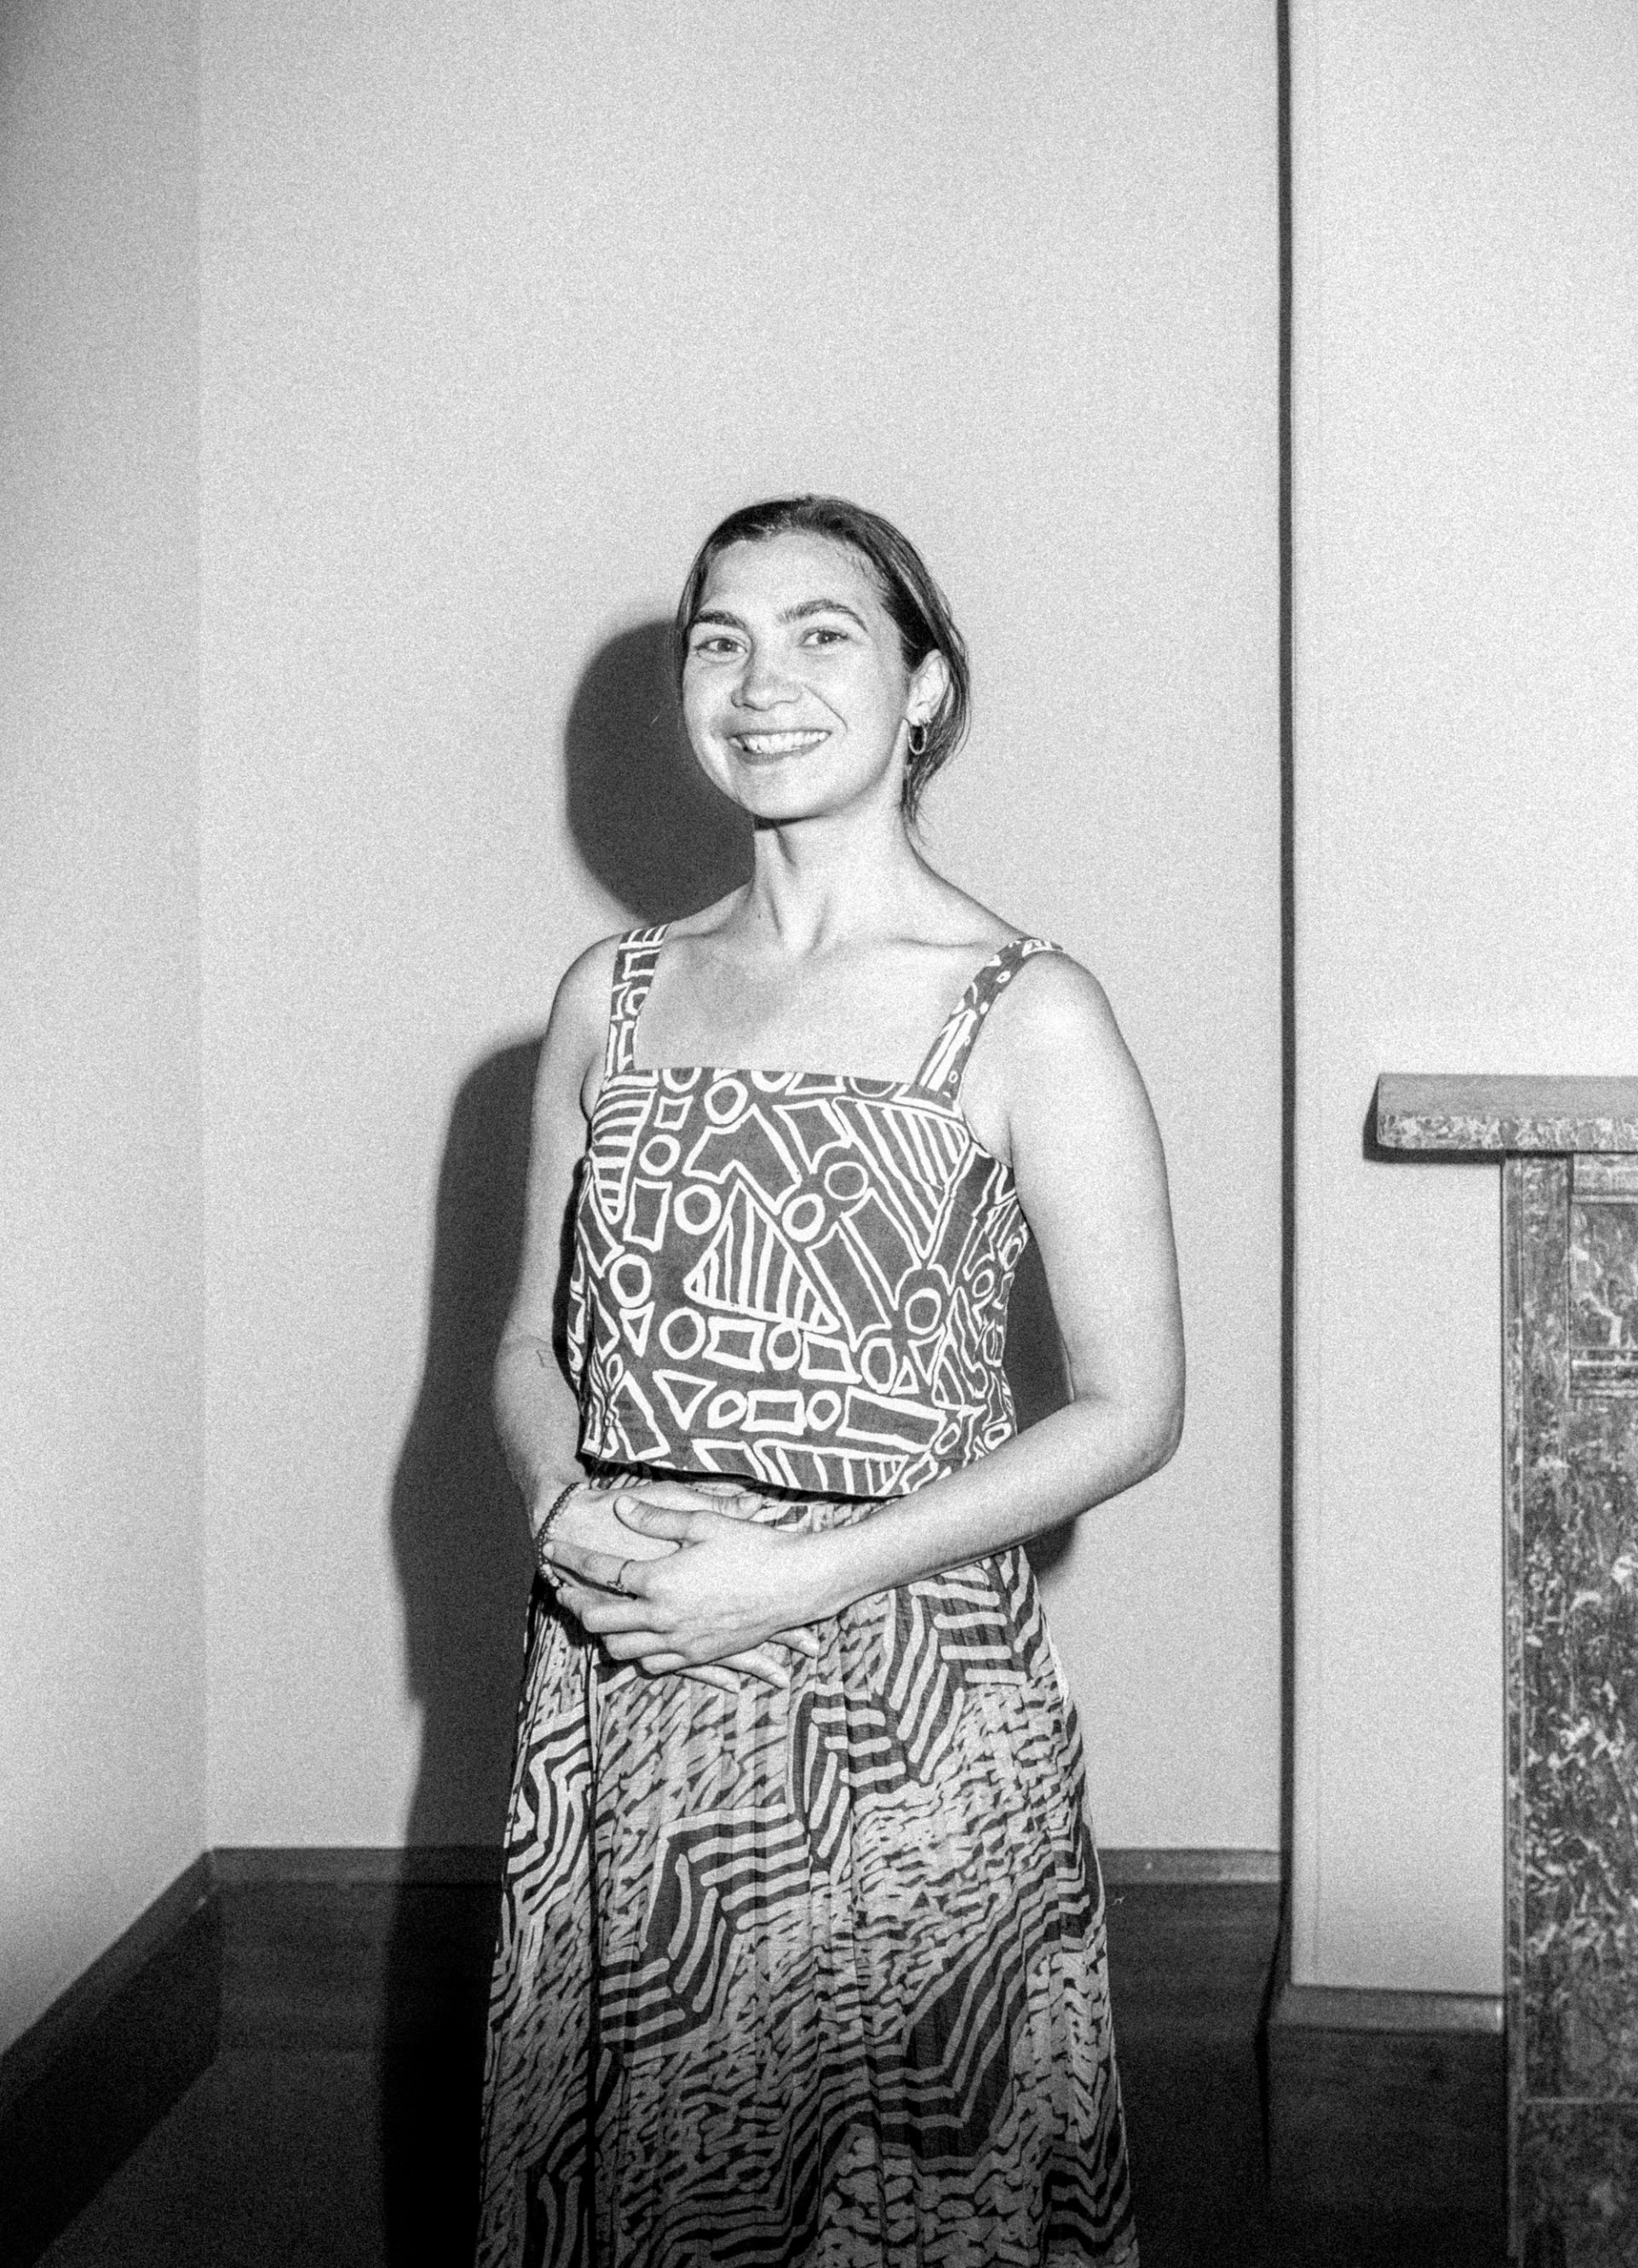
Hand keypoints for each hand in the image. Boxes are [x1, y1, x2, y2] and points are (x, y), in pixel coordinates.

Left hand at [541, 1490, 829, 1690]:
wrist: (797, 1584)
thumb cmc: (754, 1547)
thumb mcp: (703, 1522)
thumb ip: (655, 1519)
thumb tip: (620, 1509)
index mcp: (660, 1581)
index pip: (601, 1573)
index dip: (571, 1559)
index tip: (551, 1548)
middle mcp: (664, 1618)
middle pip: (599, 1620)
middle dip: (575, 1602)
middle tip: (562, 1588)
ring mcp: (682, 1642)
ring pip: (621, 1650)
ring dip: (604, 1633)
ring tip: (597, 1614)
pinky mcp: (700, 1656)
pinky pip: (654, 1664)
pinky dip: (638, 1652)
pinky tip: (639, 1636)